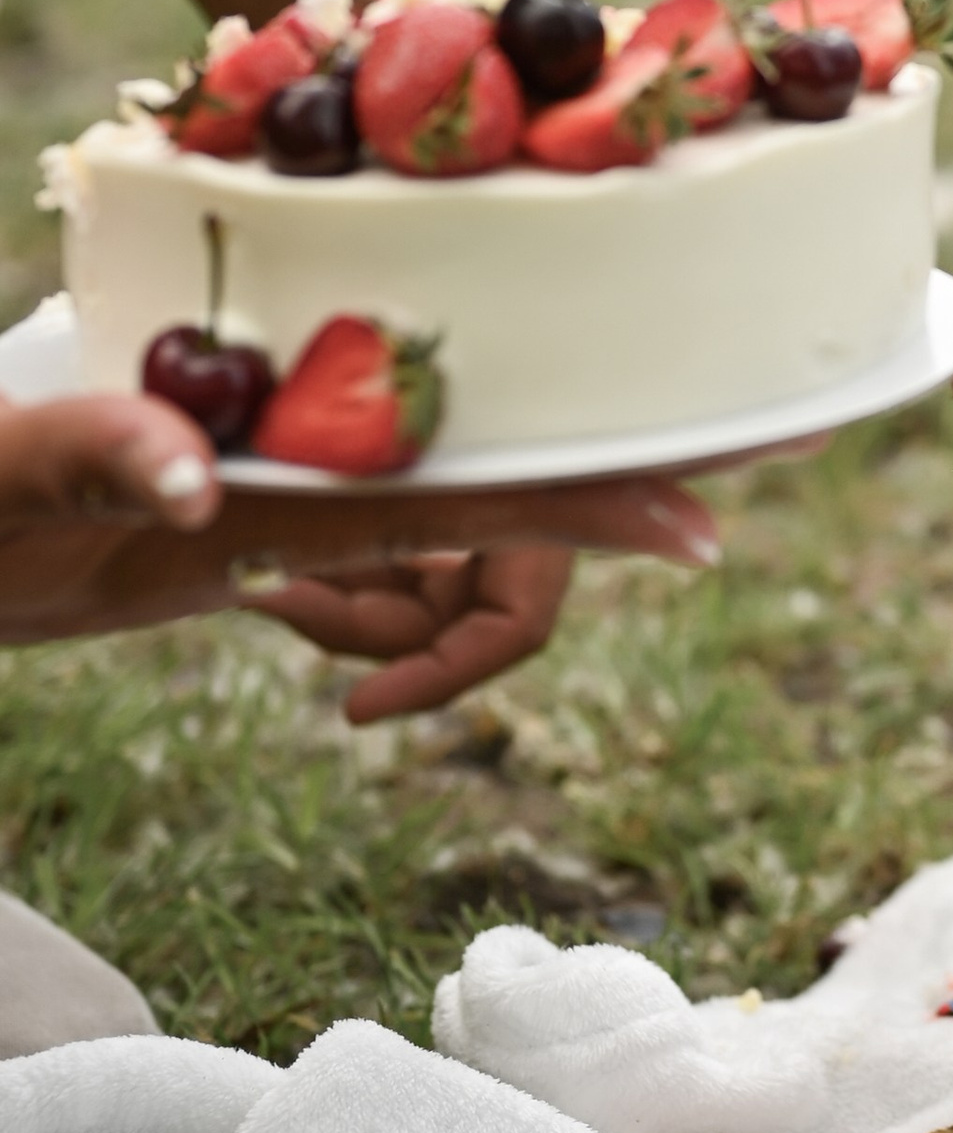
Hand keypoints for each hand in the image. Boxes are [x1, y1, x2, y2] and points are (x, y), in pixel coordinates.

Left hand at [0, 386, 720, 711]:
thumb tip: (204, 489)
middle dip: (481, 623)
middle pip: (505, 536)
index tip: (705, 523)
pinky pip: (389, 583)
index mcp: (304, 437)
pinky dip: (367, 623)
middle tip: (369, 694)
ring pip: (454, 567)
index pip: (486, 468)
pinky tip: (285, 617)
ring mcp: (321, 497)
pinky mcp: (285, 533)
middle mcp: (339, 460)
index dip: (605, 490)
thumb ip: (106, 448)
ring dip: (413, 628)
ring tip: (298, 634)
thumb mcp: (17, 465)